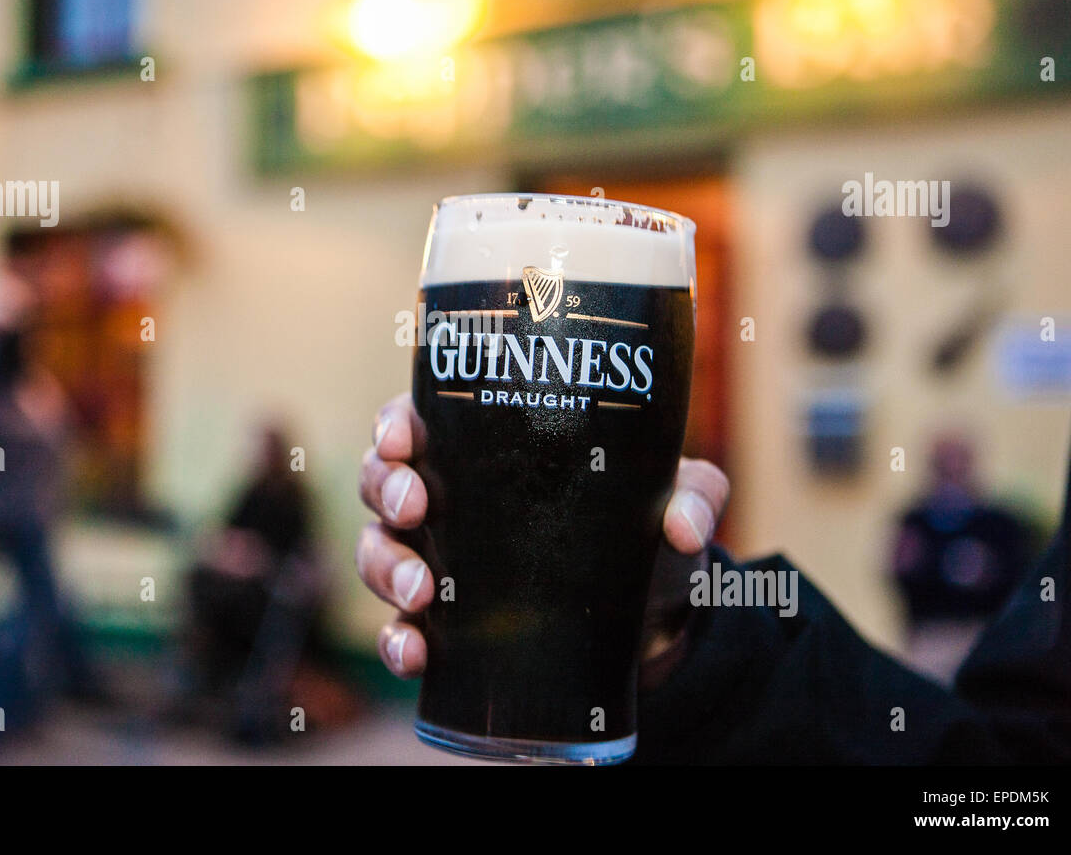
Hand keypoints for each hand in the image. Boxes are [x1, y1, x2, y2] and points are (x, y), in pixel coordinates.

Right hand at [356, 392, 729, 678]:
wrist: (651, 616)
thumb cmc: (646, 527)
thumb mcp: (678, 495)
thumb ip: (692, 495)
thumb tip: (680, 527)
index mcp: (486, 446)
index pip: (418, 419)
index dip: (395, 424)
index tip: (402, 438)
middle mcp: (449, 497)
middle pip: (383, 479)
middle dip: (386, 490)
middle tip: (415, 509)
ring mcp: (441, 560)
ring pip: (378, 551)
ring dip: (386, 568)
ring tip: (420, 592)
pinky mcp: (448, 624)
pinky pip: (401, 627)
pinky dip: (398, 640)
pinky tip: (415, 651)